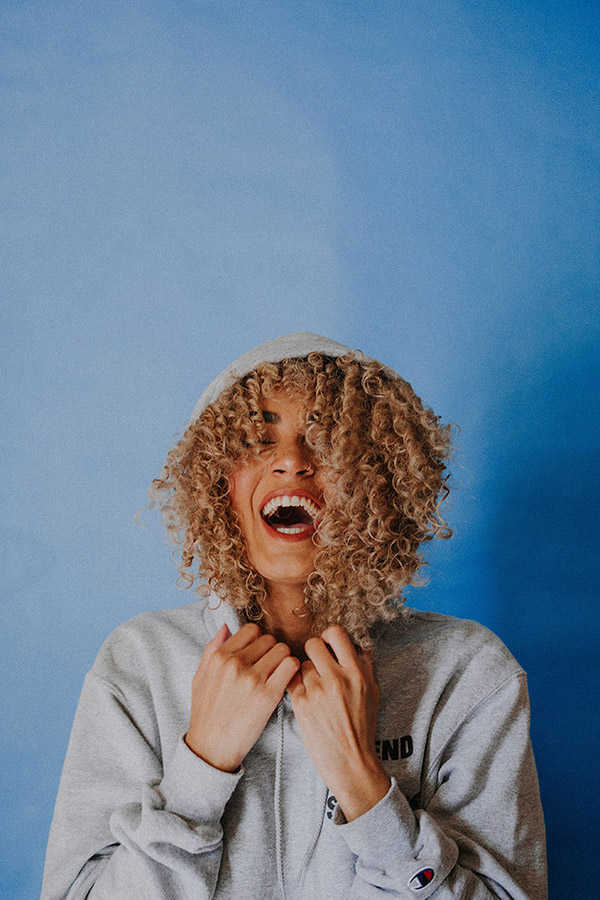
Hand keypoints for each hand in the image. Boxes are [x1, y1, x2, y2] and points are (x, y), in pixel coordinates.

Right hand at [185, 622, 299, 771]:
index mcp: (219, 657)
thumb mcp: (199, 677)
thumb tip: (225, 626)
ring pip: (283, 649)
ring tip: (279, 674)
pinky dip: (293, 670)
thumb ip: (211, 649)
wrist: (211, 748)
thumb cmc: (205, 714)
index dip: (258, 640)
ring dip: (284, 660)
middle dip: (272, 651)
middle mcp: (235, 664)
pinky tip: (286, 681)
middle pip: (269, 639)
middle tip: (270, 667)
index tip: (259, 653)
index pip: (251, 630)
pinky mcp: (268, 695)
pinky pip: (291, 666)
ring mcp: (252, 679)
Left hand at [287, 625, 390, 820]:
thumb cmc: (362, 728)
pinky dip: (296, 686)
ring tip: (314, 689)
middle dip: (313, 652)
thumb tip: (357, 643)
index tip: (328, 645)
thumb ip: (364, 666)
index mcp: (356, 673)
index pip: (336, 634)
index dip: (329, 636)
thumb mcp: (372, 693)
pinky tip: (305, 697)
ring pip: (301, 664)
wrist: (351, 762)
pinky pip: (291, 681)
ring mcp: (316, 691)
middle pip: (313, 644)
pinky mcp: (301, 704)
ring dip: (306, 673)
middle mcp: (336, 679)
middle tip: (317, 665)